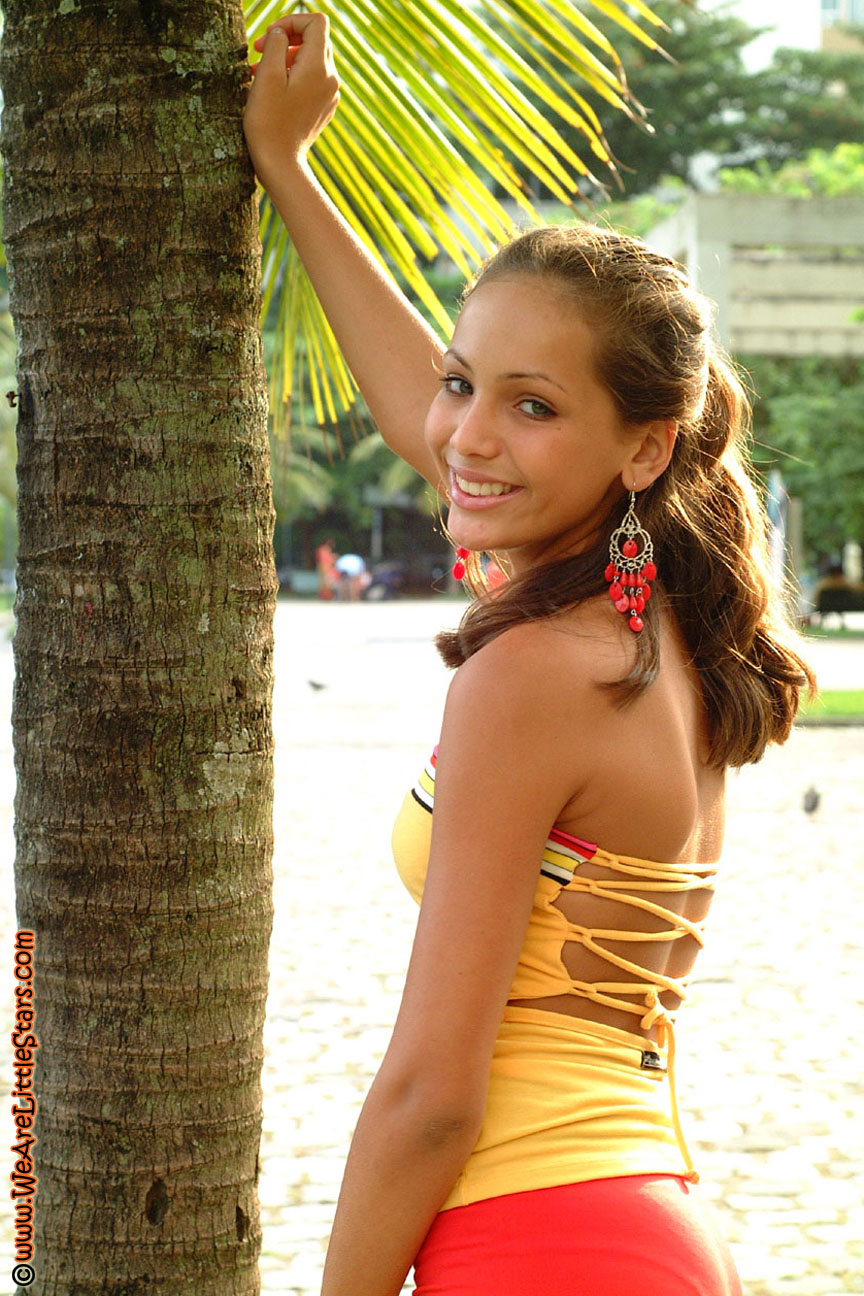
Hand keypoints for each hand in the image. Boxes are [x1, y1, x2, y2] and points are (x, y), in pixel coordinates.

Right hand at [243, 13, 339, 185]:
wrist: (281, 164)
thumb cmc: (268, 122)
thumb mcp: (266, 75)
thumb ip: (275, 43)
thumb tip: (280, 32)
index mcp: (319, 67)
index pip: (315, 22)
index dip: (291, 21)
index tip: (269, 36)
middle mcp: (331, 79)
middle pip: (315, 39)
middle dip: (286, 39)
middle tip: (260, 52)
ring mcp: (330, 95)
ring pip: (312, 60)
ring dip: (286, 58)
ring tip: (261, 72)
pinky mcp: (324, 108)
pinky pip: (312, 81)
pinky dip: (293, 77)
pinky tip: (274, 90)